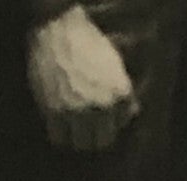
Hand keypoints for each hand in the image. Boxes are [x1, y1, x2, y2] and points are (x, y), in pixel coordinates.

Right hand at [27, 6, 137, 152]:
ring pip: (81, 144)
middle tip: (91, 128)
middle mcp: (100, 107)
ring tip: (75, 128)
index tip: (106, 117)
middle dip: (98, 136)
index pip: (121, 124)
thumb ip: (124, 92)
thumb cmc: (89, 42)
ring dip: (79, 138)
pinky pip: (58, 138)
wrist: (58, 31)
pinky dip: (60, 134)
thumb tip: (133, 112)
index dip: (114, 121)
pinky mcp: (54, 113)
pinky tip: (60, 124)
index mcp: (119, 94)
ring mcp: (76, 113)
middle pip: (102, 142)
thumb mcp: (115, 64)